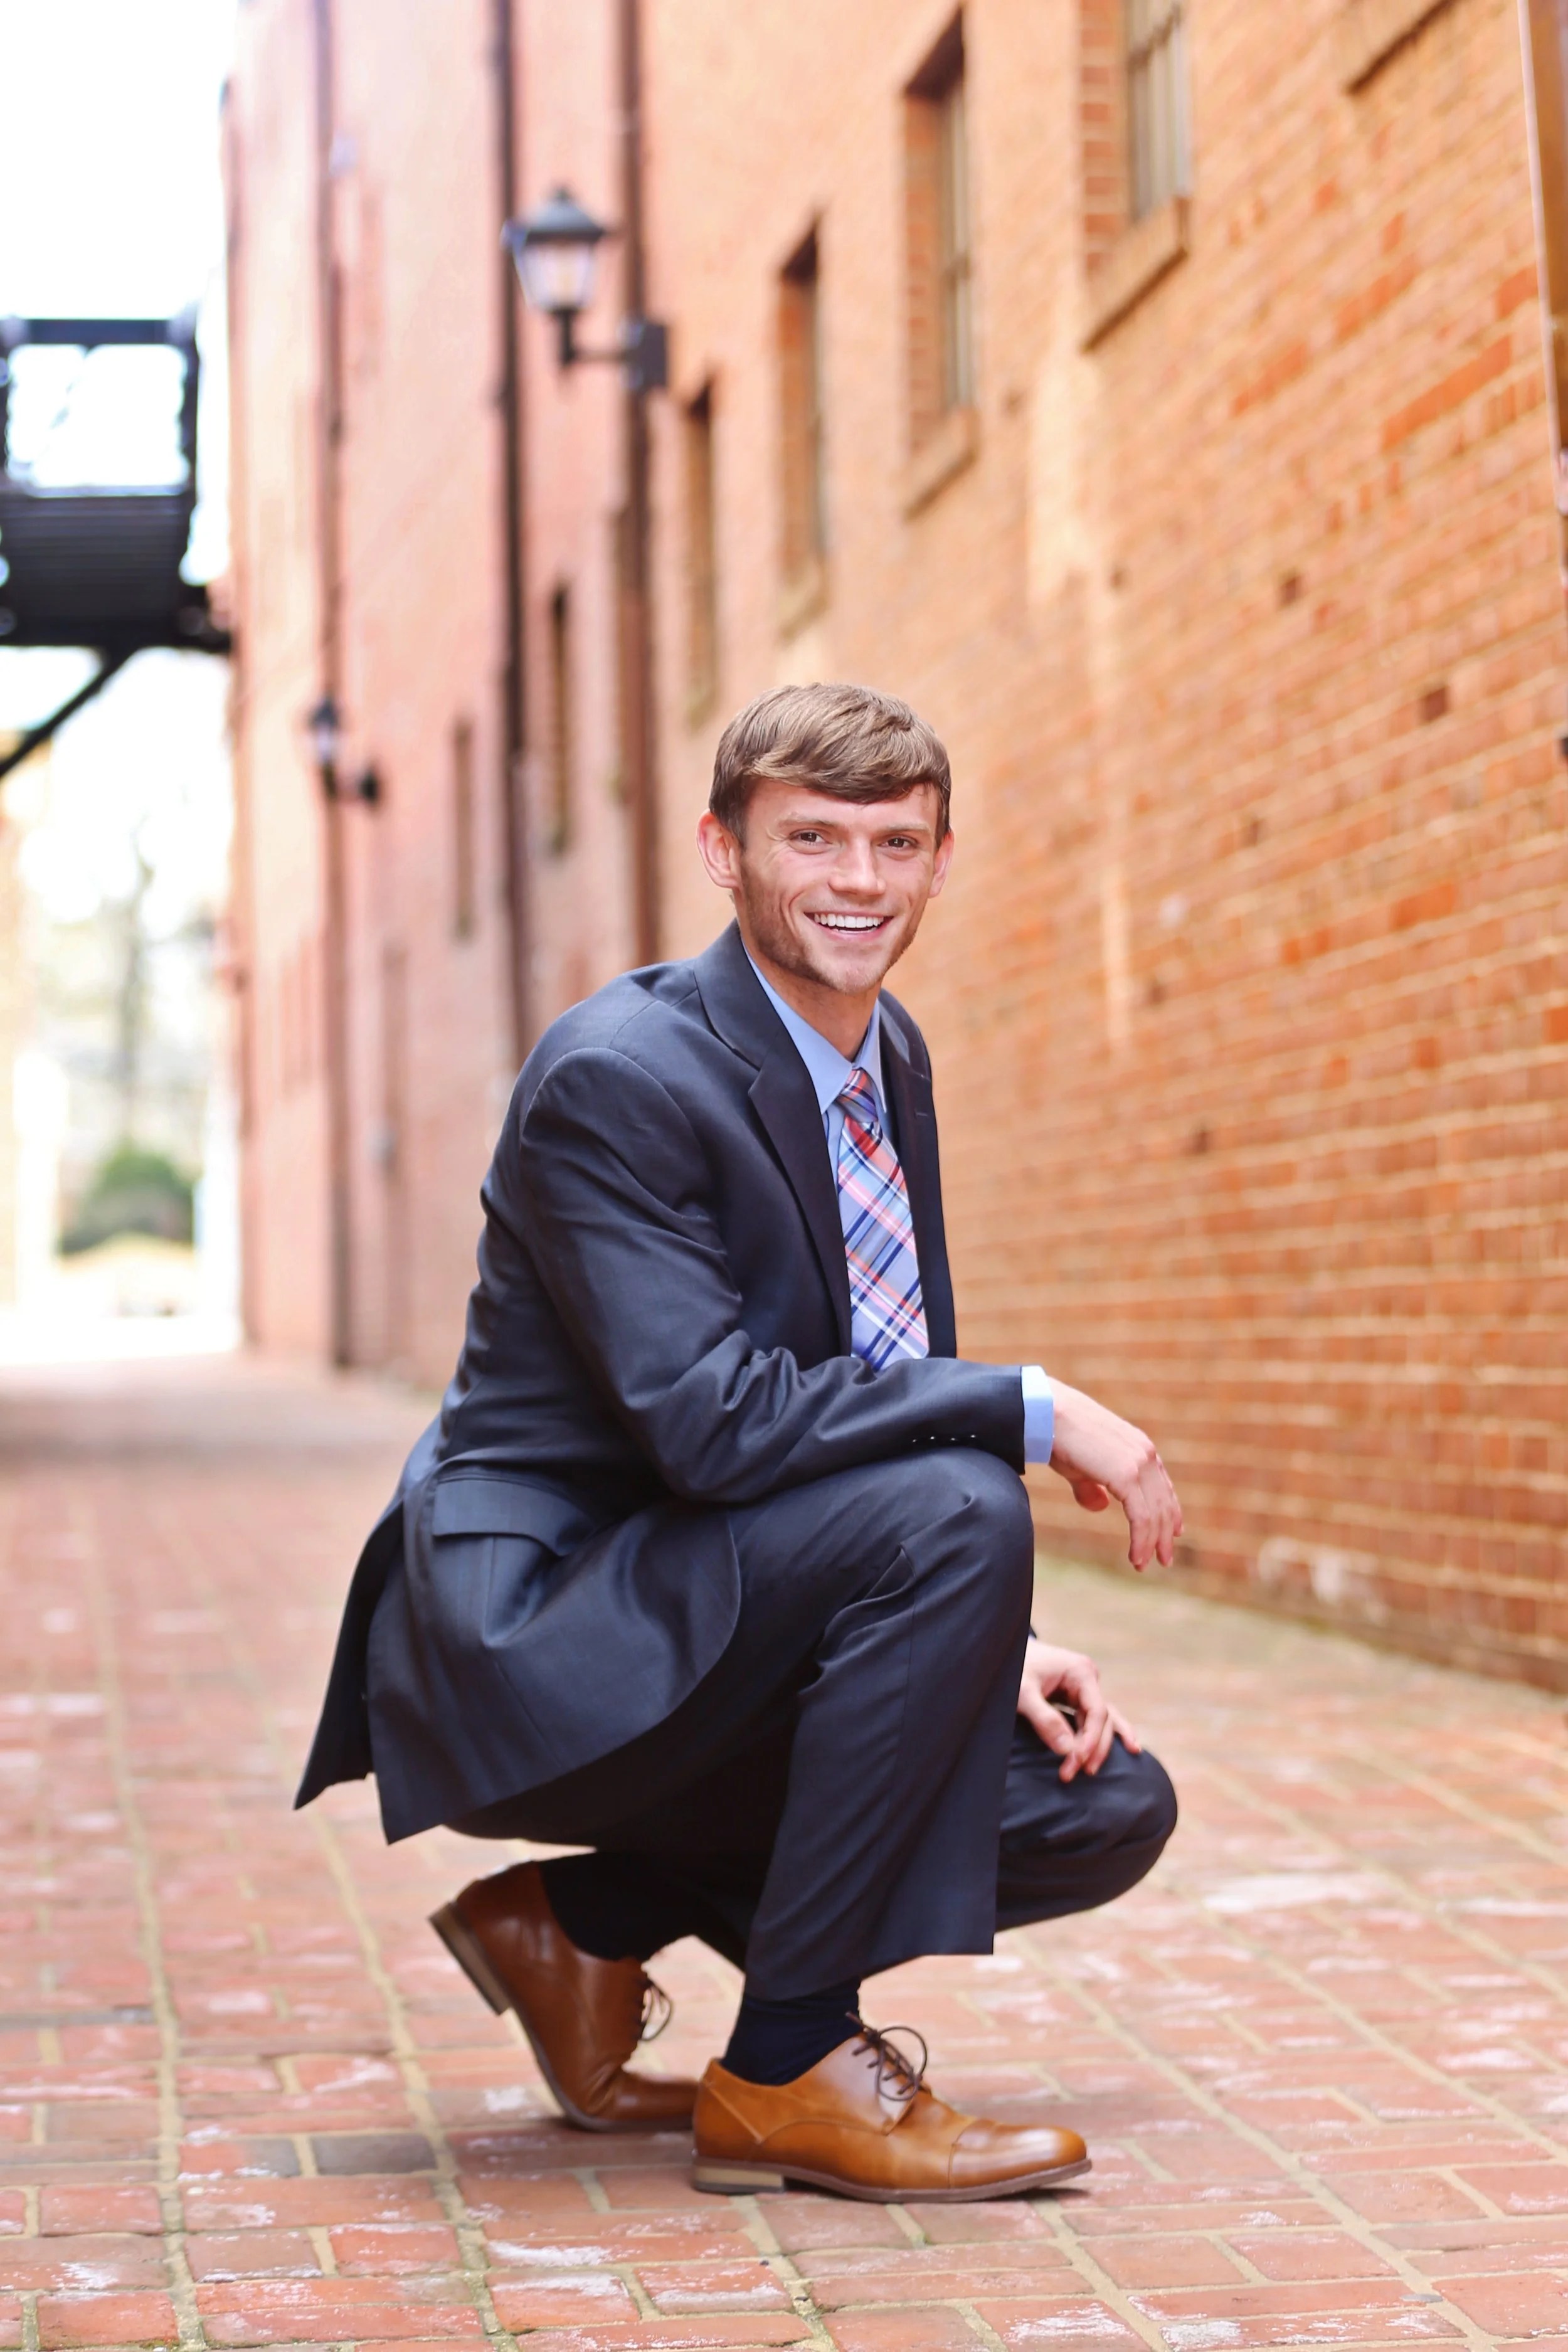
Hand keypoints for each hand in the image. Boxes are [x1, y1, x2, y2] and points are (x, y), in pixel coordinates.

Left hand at [1017, 1637, 1140, 1781]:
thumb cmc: (1012, 1668)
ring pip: (1101, 1721)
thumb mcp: (1023, 1692)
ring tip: (1095, 1770)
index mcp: (1080, 1671)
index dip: (1090, 1739)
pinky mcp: (1076, 1697)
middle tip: (1075, 1773)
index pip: (1096, 1711)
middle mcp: (1087, 1679)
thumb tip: (1067, 1750)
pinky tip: (1126, 1748)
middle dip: (1091, 1748)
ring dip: (1098, 1746)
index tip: (1077, 1760)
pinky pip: (1093, 1719)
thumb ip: (1044, 1718)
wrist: (1003, 1652)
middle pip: (1102, 1719)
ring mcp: (1084, 1688)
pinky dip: (1102, 1735)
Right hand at [1044, 1379, 1181, 1571]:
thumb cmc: (1059, 1437)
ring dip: (1152, 1543)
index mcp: (1139, 1448)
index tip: (1174, 1532)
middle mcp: (1145, 1455)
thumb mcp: (1081, 1466)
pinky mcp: (1126, 1477)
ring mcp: (1138, 1465)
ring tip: (1145, 1564)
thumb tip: (1101, 1506)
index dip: (1171, 1511)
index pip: (1163, 1486)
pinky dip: (1141, 1540)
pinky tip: (1136, 1557)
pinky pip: (1141, 1518)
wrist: (1048, 1416)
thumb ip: (1092, 1486)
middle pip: (1163, 1503)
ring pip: (1155, 1514)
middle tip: (1164, 1559)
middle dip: (1164, 1534)